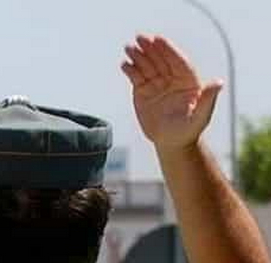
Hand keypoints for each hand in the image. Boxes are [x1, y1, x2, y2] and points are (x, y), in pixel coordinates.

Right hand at [122, 34, 222, 150]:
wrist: (172, 142)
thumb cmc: (189, 130)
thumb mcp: (201, 116)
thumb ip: (208, 99)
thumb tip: (218, 83)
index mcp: (188, 81)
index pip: (177, 62)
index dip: (168, 50)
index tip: (158, 40)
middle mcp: (172, 79)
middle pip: (161, 60)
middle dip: (151, 49)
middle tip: (141, 38)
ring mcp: (157, 85)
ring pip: (147, 67)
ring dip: (138, 56)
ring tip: (129, 48)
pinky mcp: (143, 92)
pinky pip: (136, 78)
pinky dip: (130, 70)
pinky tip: (125, 64)